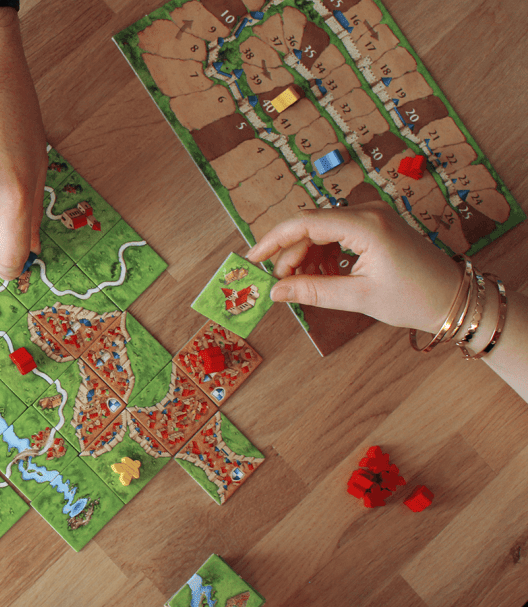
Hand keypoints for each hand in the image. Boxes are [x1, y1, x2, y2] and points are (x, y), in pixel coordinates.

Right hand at [246, 202, 460, 331]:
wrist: (453, 297)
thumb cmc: (414, 298)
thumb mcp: (358, 298)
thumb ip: (313, 291)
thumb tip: (275, 291)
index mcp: (366, 225)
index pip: (304, 223)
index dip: (272, 241)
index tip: (251, 260)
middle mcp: (367, 211)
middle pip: (309, 225)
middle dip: (289, 254)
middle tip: (279, 283)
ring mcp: (372, 214)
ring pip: (320, 229)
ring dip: (305, 255)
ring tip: (303, 284)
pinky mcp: (374, 223)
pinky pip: (335, 232)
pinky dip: (321, 253)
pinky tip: (320, 275)